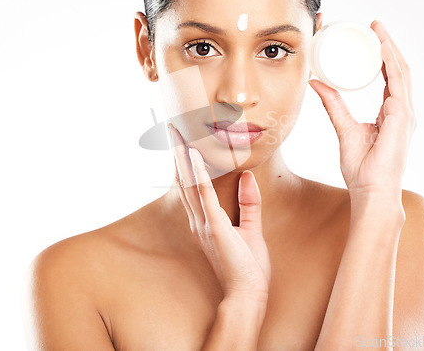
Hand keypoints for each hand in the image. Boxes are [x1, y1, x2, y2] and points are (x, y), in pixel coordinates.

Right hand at [168, 124, 270, 302]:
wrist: (248, 295)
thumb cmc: (248, 267)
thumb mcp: (251, 228)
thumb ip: (249, 202)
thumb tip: (247, 176)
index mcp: (206, 221)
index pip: (192, 186)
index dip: (186, 163)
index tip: (182, 142)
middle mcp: (199, 220)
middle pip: (185, 180)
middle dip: (178, 153)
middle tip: (172, 128)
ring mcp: (204, 223)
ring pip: (189, 183)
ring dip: (182, 157)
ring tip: (177, 133)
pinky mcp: (215, 226)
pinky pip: (204, 195)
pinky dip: (198, 174)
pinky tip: (194, 156)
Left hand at [308, 20, 416, 198]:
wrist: (370, 190)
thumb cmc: (361, 168)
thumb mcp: (343, 128)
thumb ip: (333, 104)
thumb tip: (316, 82)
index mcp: (391, 112)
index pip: (390, 76)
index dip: (382, 55)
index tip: (370, 36)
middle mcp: (402, 110)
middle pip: (398, 68)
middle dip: (387, 44)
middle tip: (374, 24)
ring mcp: (405, 113)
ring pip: (401, 71)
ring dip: (390, 47)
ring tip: (377, 28)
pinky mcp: (402, 117)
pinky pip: (398, 83)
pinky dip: (391, 63)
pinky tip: (382, 47)